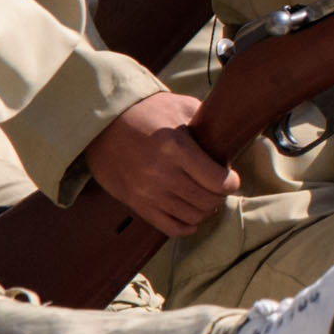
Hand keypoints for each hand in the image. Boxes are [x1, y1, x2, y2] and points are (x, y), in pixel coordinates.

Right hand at [86, 90, 237, 237]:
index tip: (231, 178)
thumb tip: (230, 138)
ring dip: (204, 210)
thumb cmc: (146, 112)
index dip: (231, 182)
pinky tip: (191, 216)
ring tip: (204, 198)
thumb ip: (207, 122)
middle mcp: (161, 174)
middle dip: (219, 195)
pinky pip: (169, 227)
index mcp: (175, 148)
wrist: (102, 124)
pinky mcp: (135, 203)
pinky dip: (186, 226)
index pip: (217, 180)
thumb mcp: (180, 106)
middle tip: (218, 187)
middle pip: (207, 201)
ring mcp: (147, 192)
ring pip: (192, 216)